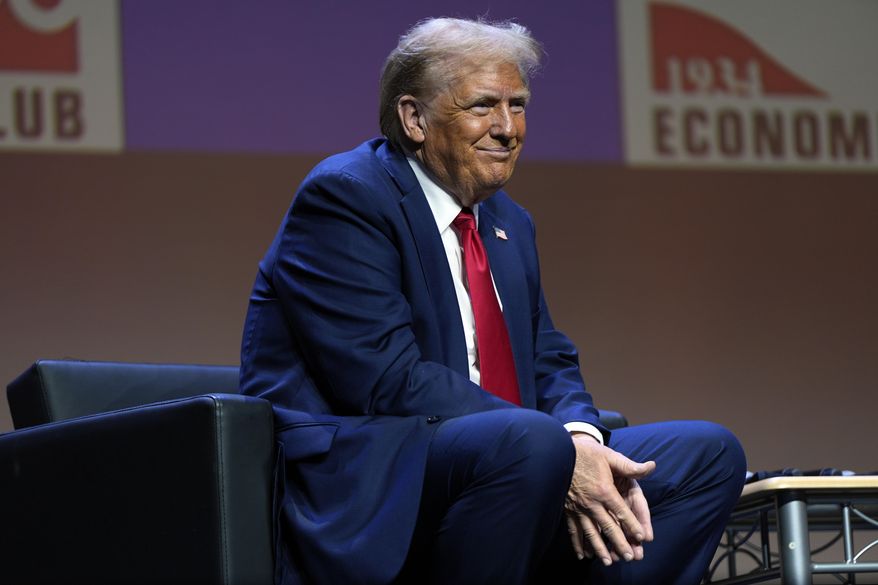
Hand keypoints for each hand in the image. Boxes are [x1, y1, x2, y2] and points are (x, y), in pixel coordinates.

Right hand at [564, 434, 654, 565]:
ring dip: (599, 548)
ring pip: (590, 532)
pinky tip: (582, 555)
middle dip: (619, 543)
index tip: (641, 537)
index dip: (632, 525)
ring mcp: (578, 508)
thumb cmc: (586, 453)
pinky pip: (573, 530)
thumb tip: (651, 466)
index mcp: (604, 490)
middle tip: (629, 557)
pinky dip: (577, 544)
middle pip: (608, 527)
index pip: (621, 511)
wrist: (557, 452)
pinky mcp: (567, 509)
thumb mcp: (609, 456)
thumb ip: (630, 465)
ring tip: (608, 561)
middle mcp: (591, 502)